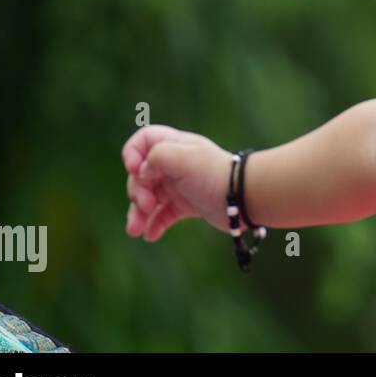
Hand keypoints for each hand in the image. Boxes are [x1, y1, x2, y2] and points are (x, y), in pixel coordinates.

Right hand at [121, 124, 232, 241]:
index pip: (144, 140)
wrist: (242, 198)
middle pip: (141, 175)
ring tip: (135, 230)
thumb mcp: (182, 157)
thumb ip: (156, 156)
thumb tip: (142, 173)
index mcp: (175, 146)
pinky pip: (163, 215)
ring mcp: (180, 185)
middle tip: (147, 204)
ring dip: (138, 213)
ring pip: (148, 198)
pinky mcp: (187, 205)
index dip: (132, 153)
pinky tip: (150, 236)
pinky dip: (154, 225)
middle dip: (136, 191)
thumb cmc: (213, 174)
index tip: (136, 169)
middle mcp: (175, 164)